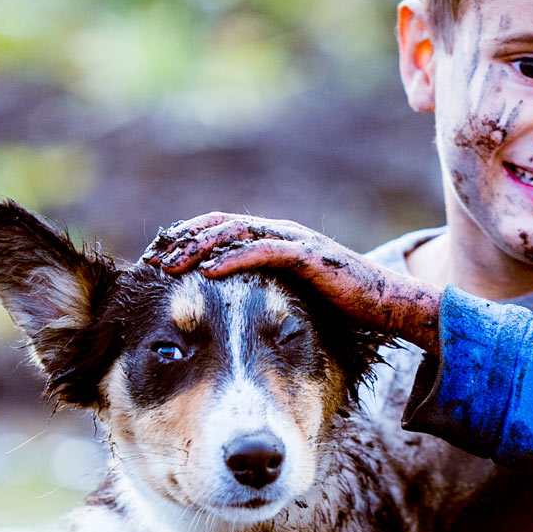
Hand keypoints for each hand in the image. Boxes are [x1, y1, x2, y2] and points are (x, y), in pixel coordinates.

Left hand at [142, 212, 441, 350]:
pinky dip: (234, 258)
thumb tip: (222, 306)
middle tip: (150, 261)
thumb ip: (258, 290)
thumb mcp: (285, 295)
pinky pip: (264, 251)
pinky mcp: (307, 256)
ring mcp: (292, 239)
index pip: (216, 229)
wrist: (382, 304)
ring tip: (170, 265)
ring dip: (199, 247)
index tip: (154, 261)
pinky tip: (210, 271)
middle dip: (181, 241)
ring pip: (235, 233)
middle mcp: (277, 231)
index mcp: (269, 238)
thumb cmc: (336, 304)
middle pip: (217, 225)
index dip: (183, 240)